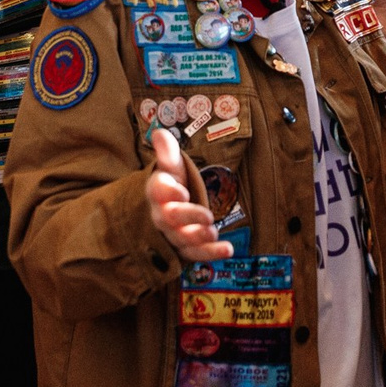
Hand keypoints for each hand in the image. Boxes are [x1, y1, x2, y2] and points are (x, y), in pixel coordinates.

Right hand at [144, 128, 233, 261]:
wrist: (170, 208)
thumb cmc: (172, 184)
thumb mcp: (171, 166)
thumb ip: (168, 151)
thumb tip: (159, 132)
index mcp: (158, 192)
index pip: (157, 191)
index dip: (168, 192)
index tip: (182, 190)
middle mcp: (163, 215)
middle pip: (170, 219)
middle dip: (188, 217)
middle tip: (207, 216)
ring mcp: (174, 234)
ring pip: (182, 240)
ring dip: (198, 238)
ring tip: (213, 232)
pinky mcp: (186, 249)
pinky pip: (196, 254)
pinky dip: (212, 254)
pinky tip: (228, 249)